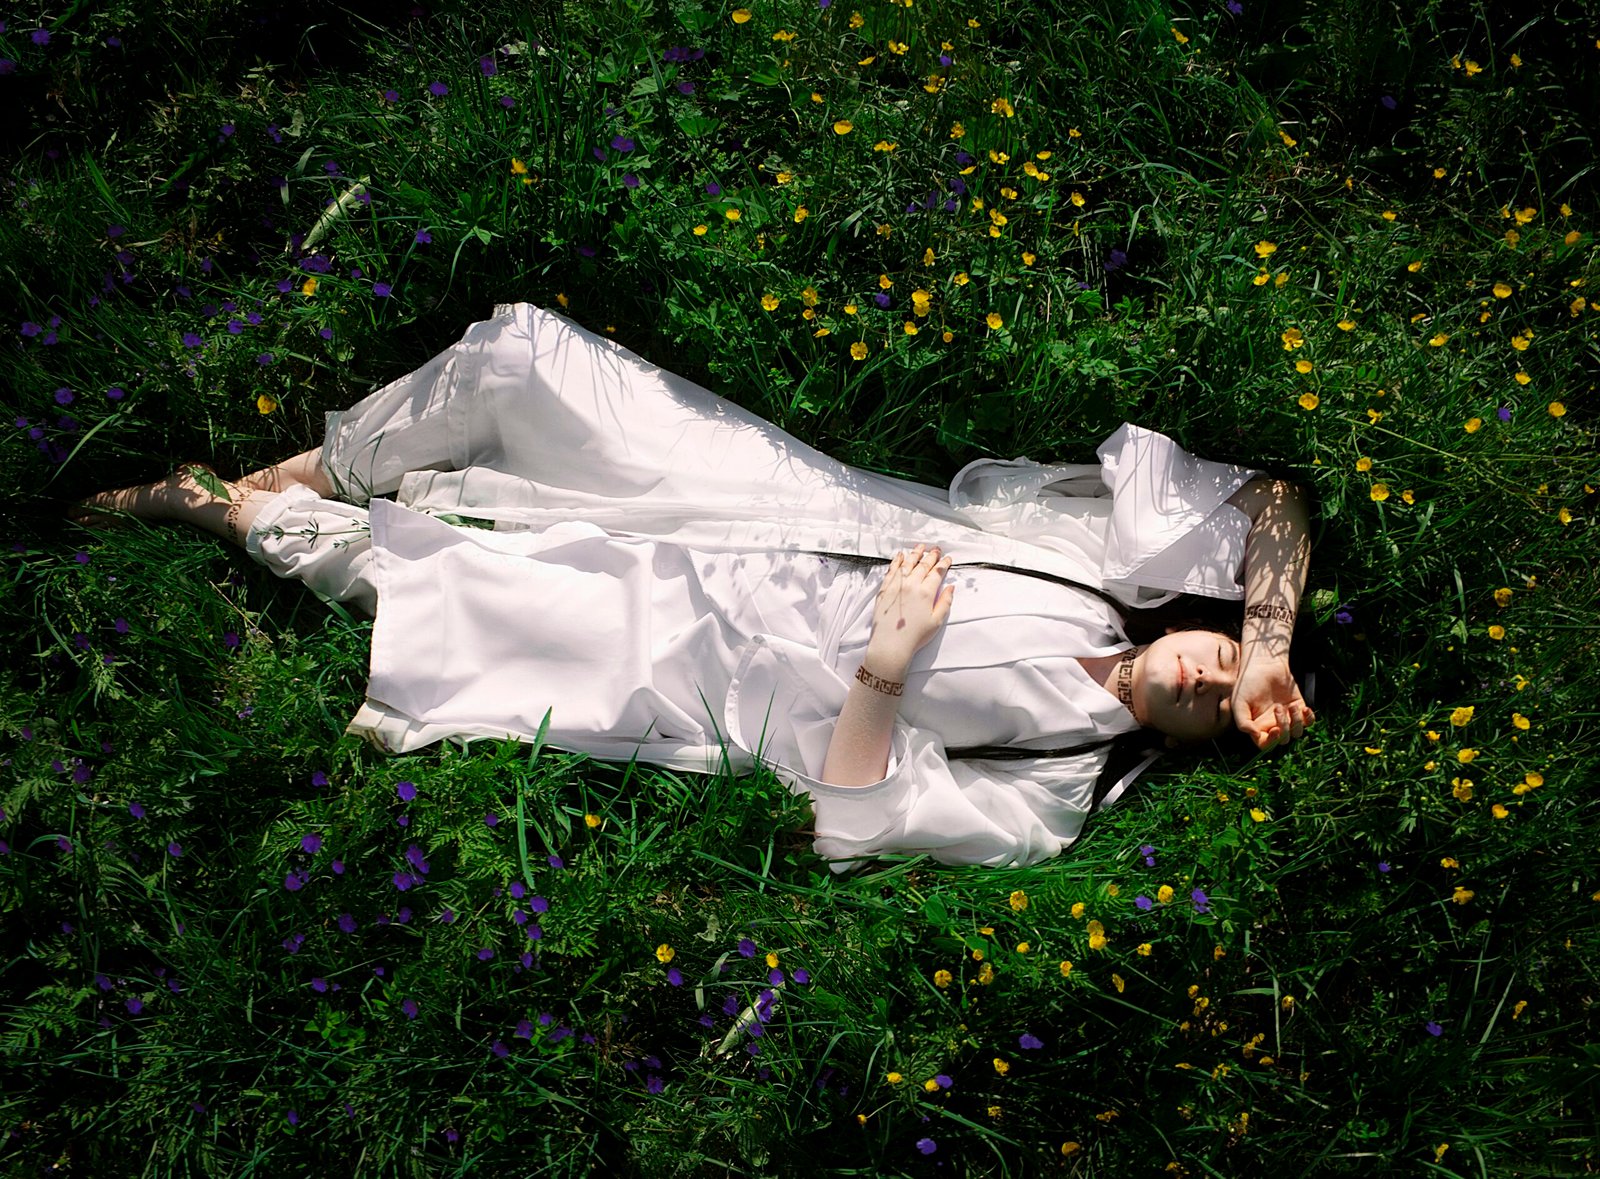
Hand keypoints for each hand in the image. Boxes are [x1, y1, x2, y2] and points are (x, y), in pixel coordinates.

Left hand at [867, 544, 954, 671]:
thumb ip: (945, 602)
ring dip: (915, 554)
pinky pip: (892, 571)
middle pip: (923, 565)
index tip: (947, 559)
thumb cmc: (915, 636)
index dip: (943, 564)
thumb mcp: (936, 621)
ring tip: (920, 547)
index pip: (937, 573)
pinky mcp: (884, 590)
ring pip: (907, 564)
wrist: (891, 644)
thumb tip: (950, 588)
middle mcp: (911, 585)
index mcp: (926, 593)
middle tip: (936, 549)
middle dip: (931, 555)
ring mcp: (896, 586)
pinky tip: (900, 556)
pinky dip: (897, 561)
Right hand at [1232, 647, 1313, 751]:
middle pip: (1283, 740)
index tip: (1275, 730)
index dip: (1271, 742)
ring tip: (1290, 706)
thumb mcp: (1238, 703)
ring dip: (1296, 722)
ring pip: (1297, 733)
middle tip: (1278, 708)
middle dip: (1284, 728)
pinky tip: (1304, 708)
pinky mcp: (1299, 707)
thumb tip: (1255, 735)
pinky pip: (1309, 722)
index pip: (1265, 744)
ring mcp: (1287, 716)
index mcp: (1258, 726)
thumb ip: (1243, 722)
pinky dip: (1309, 718)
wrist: (1264, 664)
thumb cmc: (1248, 682)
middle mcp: (1273, 724)